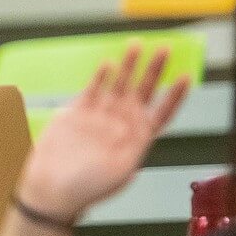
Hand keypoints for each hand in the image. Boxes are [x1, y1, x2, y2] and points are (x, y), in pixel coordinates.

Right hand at [16, 45, 189, 222]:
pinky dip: (101, 77)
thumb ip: (134, 148)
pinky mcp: (76, 113)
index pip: (161, 113)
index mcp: (136, 140)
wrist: (51, 189)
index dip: (174, 96)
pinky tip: (108, 65)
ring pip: (119, 86)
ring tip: (136, 46)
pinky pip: (93, 90)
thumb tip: (144, 129)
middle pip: (142, 92)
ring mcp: (99, 117)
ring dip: (129, 66)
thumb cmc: (86, 187)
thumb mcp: (120, 173)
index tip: (184, 77)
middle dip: (154, 70)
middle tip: (164, 50)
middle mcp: (120, 124)